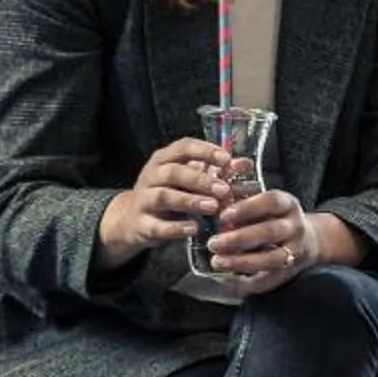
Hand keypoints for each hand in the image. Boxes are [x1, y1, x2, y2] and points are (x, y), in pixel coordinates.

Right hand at [96, 137, 235, 267]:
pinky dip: (176, 228)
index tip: (227, 159)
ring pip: (164, 197)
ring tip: (213, 206)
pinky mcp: (142, 225)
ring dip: (190, 201)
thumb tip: (245, 164)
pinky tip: (194, 228)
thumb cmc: (169, 193)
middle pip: (174, 172)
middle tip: (224, 189)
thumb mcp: (187, 179)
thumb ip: (214, 172)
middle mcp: (151, 176)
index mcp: (163, 159)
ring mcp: (144, 200)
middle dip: (201, 180)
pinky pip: (158, 226)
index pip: (183, 148)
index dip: (205, 151)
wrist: (132, 220)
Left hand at [205, 189, 343, 292]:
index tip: (223, 216)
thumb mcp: (265, 200)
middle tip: (213, 243)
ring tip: (217, 262)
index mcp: (288, 205)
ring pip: (272, 259)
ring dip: (242, 262)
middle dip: (239, 239)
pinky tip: (226, 277)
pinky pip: (269, 281)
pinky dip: (246, 282)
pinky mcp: (289, 272)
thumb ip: (242, 195)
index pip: (272, 201)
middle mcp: (295, 227)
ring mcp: (295, 252)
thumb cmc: (274, 217)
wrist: (307, 240)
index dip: (247, 208)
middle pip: (270, 232)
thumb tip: (218, 193)